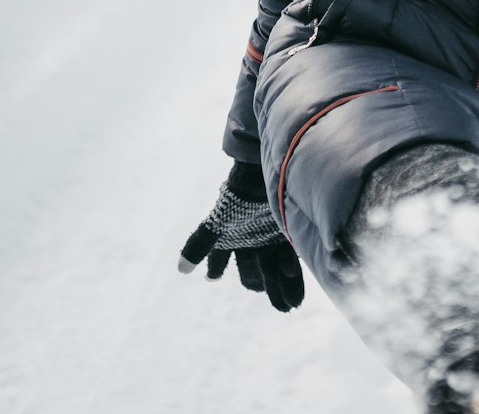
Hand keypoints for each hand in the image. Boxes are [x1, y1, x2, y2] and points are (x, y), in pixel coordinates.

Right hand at [178, 161, 303, 312]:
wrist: (263, 170)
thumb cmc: (240, 194)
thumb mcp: (219, 222)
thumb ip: (201, 245)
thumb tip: (180, 270)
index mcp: (231, 235)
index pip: (221, 258)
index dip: (216, 266)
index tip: (211, 276)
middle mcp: (250, 236)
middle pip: (256, 269)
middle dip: (264, 287)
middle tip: (279, 308)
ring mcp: (269, 233)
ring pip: (275, 267)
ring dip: (282, 287)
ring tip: (290, 307)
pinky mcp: (284, 228)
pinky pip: (289, 255)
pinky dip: (293, 273)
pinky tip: (297, 284)